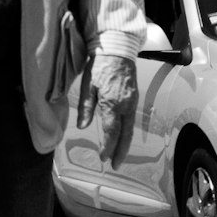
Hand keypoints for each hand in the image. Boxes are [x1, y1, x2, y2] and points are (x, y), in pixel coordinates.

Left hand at [77, 54, 137, 168]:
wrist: (118, 50)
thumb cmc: (100, 66)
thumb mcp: (88, 85)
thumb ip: (86, 107)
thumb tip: (82, 127)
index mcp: (112, 103)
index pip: (111, 131)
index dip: (107, 147)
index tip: (103, 158)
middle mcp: (125, 106)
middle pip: (124, 135)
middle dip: (120, 152)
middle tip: (115, 165)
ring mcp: (132, 103)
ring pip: (130, 129)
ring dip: (125, 144)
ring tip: (119, 157)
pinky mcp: (134, 99)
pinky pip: (132, 120)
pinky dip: (128, 133)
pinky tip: (123, 138)